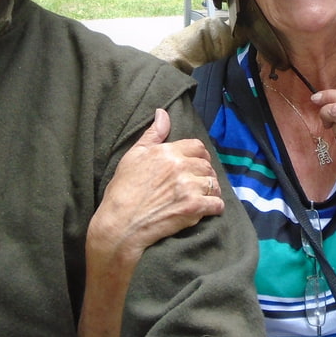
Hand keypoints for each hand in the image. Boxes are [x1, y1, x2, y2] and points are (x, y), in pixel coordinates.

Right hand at [89, 109, 224, 263]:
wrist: (119, 224)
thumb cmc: (122, 190)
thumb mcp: (133, 155)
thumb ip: (153, 134)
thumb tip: (162, 112)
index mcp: (167, 152)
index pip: (197, 147)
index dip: (200, 156)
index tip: (197, 164)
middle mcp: (180, 167)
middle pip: (207, 165)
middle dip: (206, 173)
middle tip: (201, 182)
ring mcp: (188, 187)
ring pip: (213, 184)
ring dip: (212, 190)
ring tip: (206, 195)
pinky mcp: (193, 208)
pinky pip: (216, 204)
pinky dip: (216, 207)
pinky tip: (210, 209)